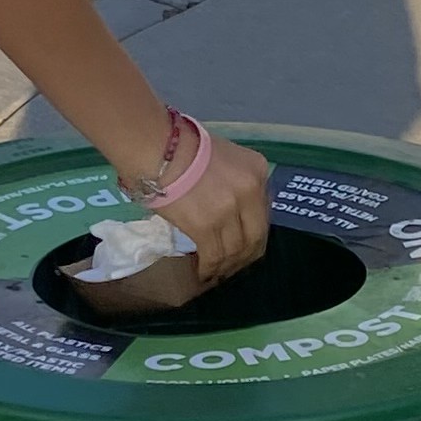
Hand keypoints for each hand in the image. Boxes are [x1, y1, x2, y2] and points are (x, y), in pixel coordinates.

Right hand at [152, 132, 271, 281]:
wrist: (156, 147)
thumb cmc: (182, 146)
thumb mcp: (223, 156)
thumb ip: (234, 181)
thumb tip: (229, 209)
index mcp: (256, 170)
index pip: (263, 210)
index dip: (254, 232)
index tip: (246, 244)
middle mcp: (250, 191)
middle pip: (256, 234)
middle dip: (246, 255)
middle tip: (235, 265)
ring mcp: (230, 210)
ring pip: (236, 249)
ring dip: (227, 265)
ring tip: (218, 272)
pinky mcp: (207, 226)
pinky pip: (214, 256)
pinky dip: (210, 268)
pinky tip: (204, 273)